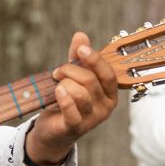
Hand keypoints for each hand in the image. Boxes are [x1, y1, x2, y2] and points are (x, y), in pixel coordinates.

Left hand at [25, 31, 117, 165]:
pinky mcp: (76, 127)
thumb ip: (77, 58)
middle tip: (57, 72)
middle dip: (69, 71)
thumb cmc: (67, 100)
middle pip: (90, 81)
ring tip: (56, 85)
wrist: (54, 130)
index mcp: (109, 93)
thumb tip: (80, 35)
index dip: (95, 60)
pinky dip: (63, 98)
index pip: (108, 74)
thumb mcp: (73, 77)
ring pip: (80, 93)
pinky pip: (72, 110)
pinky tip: (57, 91)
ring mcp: (92, 119)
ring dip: (64, 84)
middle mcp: (105, 107)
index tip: (80, 50)